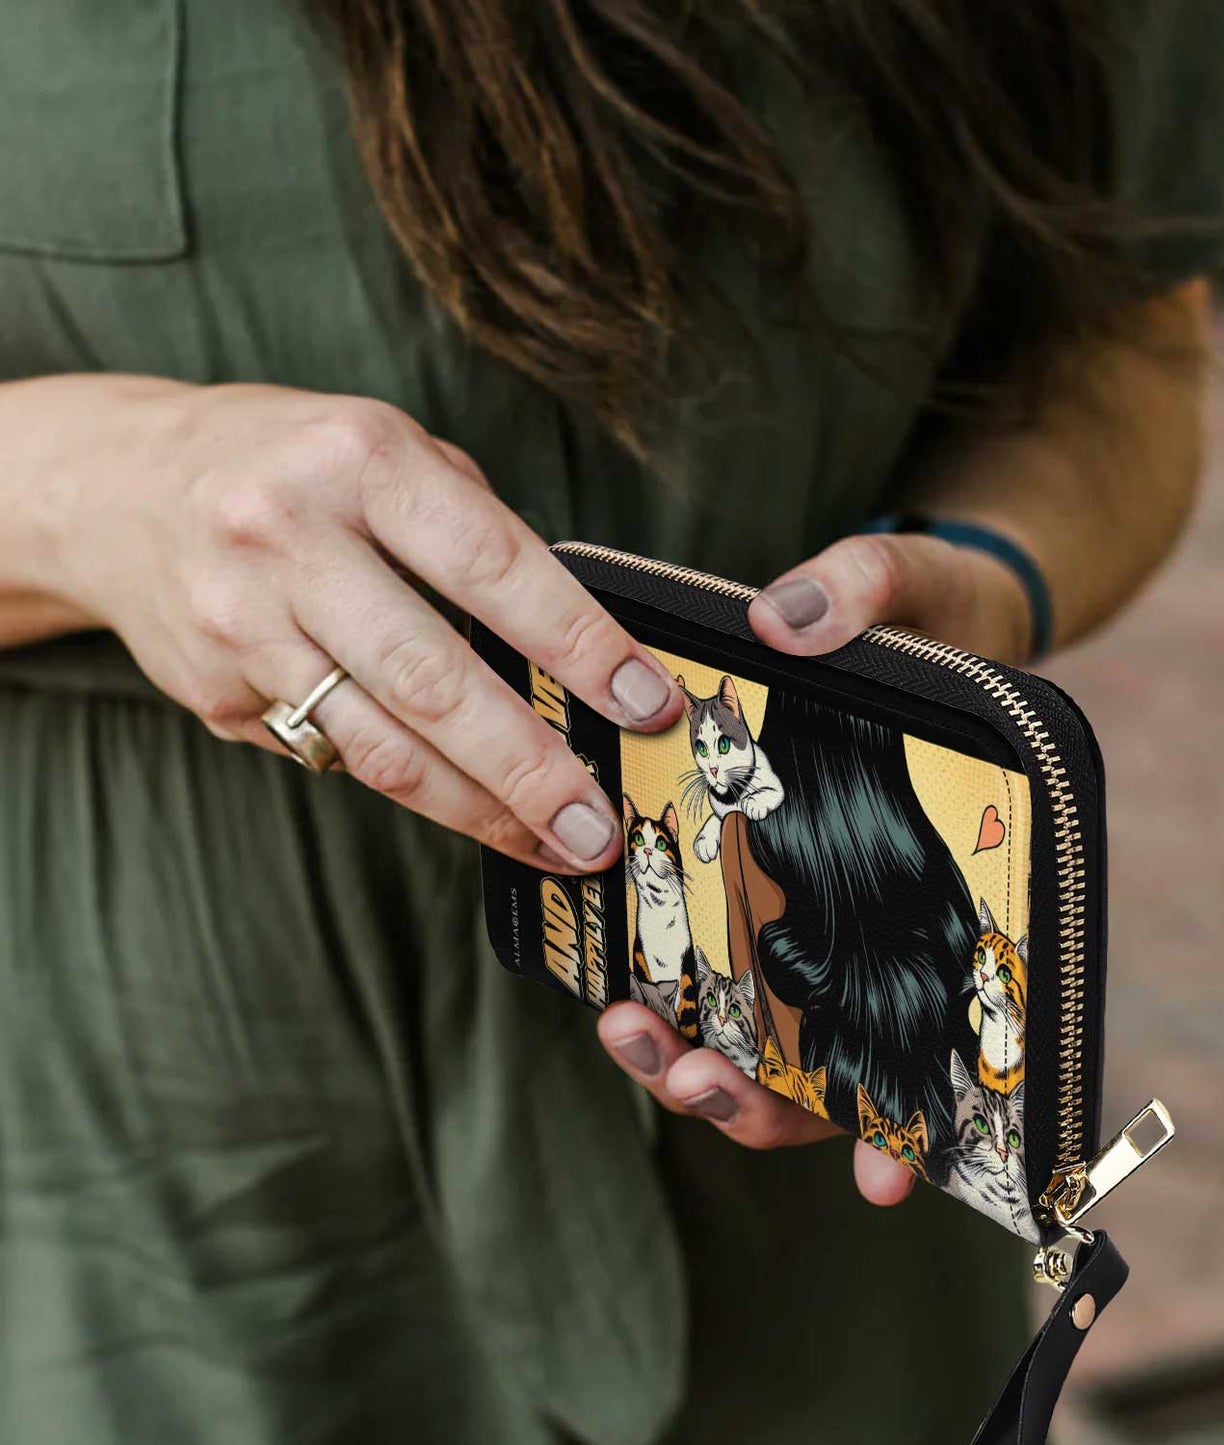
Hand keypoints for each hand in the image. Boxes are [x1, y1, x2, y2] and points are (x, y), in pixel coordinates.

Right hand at [40, 377, 682, 869]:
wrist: (115, 486)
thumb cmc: (289, 464)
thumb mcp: (387, 452)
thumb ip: (475, 531)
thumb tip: (581, 642)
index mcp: (359, 461)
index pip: (494, 566)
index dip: (580, 643)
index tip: (645, 703)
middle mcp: (289, 540)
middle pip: (433, 678)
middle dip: (530, 765)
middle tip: (600, 824)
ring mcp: (243, 623)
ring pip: (380, 743)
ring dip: (478, 808)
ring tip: (553, 843)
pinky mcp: (217, 692)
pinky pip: (336, 754)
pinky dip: (416, 790)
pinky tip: (473, 810)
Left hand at [599, 527, 1030, 1204]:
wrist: (926, 610)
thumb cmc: (945, 612)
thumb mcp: (919, 586)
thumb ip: (866, 590)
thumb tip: (785, 617)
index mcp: (945, 876)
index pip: (939, 1017)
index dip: (907, 1109)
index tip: (874, 1174)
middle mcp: (885, 910)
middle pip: (837, 1054)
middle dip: (767, 1098)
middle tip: (696, 1078)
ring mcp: (824, 903)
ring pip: (772, 1032)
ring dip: (710, 1064)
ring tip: (635, 1037)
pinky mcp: (767, 880)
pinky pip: (726, 960)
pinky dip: (682, 995)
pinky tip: (626, 993)